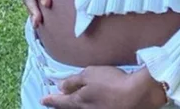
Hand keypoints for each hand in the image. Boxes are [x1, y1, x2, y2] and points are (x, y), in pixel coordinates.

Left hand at [41, 66, 167, 108]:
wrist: (137, 94)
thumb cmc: (112, 82)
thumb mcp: (90, 75)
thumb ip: (74, 81)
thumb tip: (60, 86)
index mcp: (78, 101)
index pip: (60, 101)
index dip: (51, 100)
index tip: (42, 99)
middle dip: (59, 105)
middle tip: (51, 102)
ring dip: (72, 106)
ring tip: (68, 103)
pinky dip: (86, 106)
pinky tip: (89, 104)